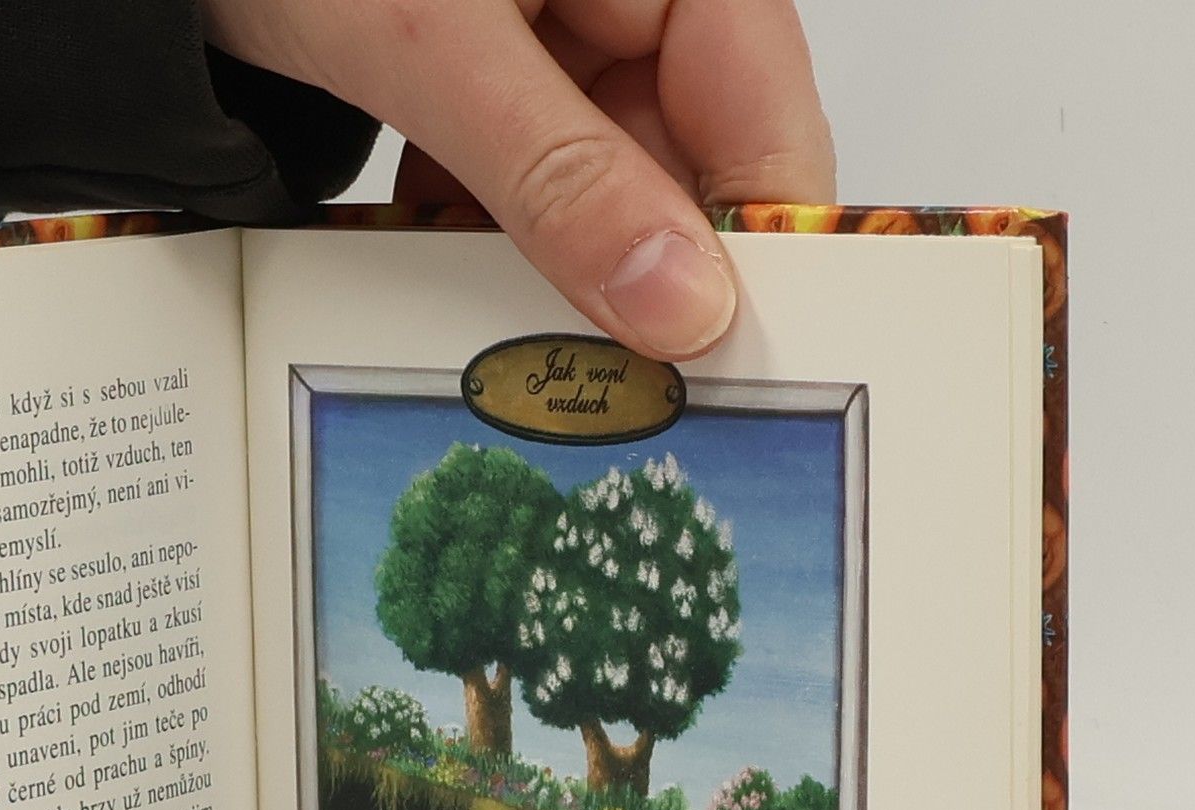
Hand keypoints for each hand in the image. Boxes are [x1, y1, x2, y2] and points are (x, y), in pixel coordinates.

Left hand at [203, 0, 833, 358]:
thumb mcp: (431, 43)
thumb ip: (558, 175)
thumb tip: (677, 302)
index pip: (762, 104)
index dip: (755, 235)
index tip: (731, 353)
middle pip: (682, 154)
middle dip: (643, 269)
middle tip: (622, 388)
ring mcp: (552, 25)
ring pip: (596, 178)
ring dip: (553, 262)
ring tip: (523, 343)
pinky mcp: (482, 64)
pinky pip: (516, 171)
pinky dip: (482, 228)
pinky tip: (447, 275)